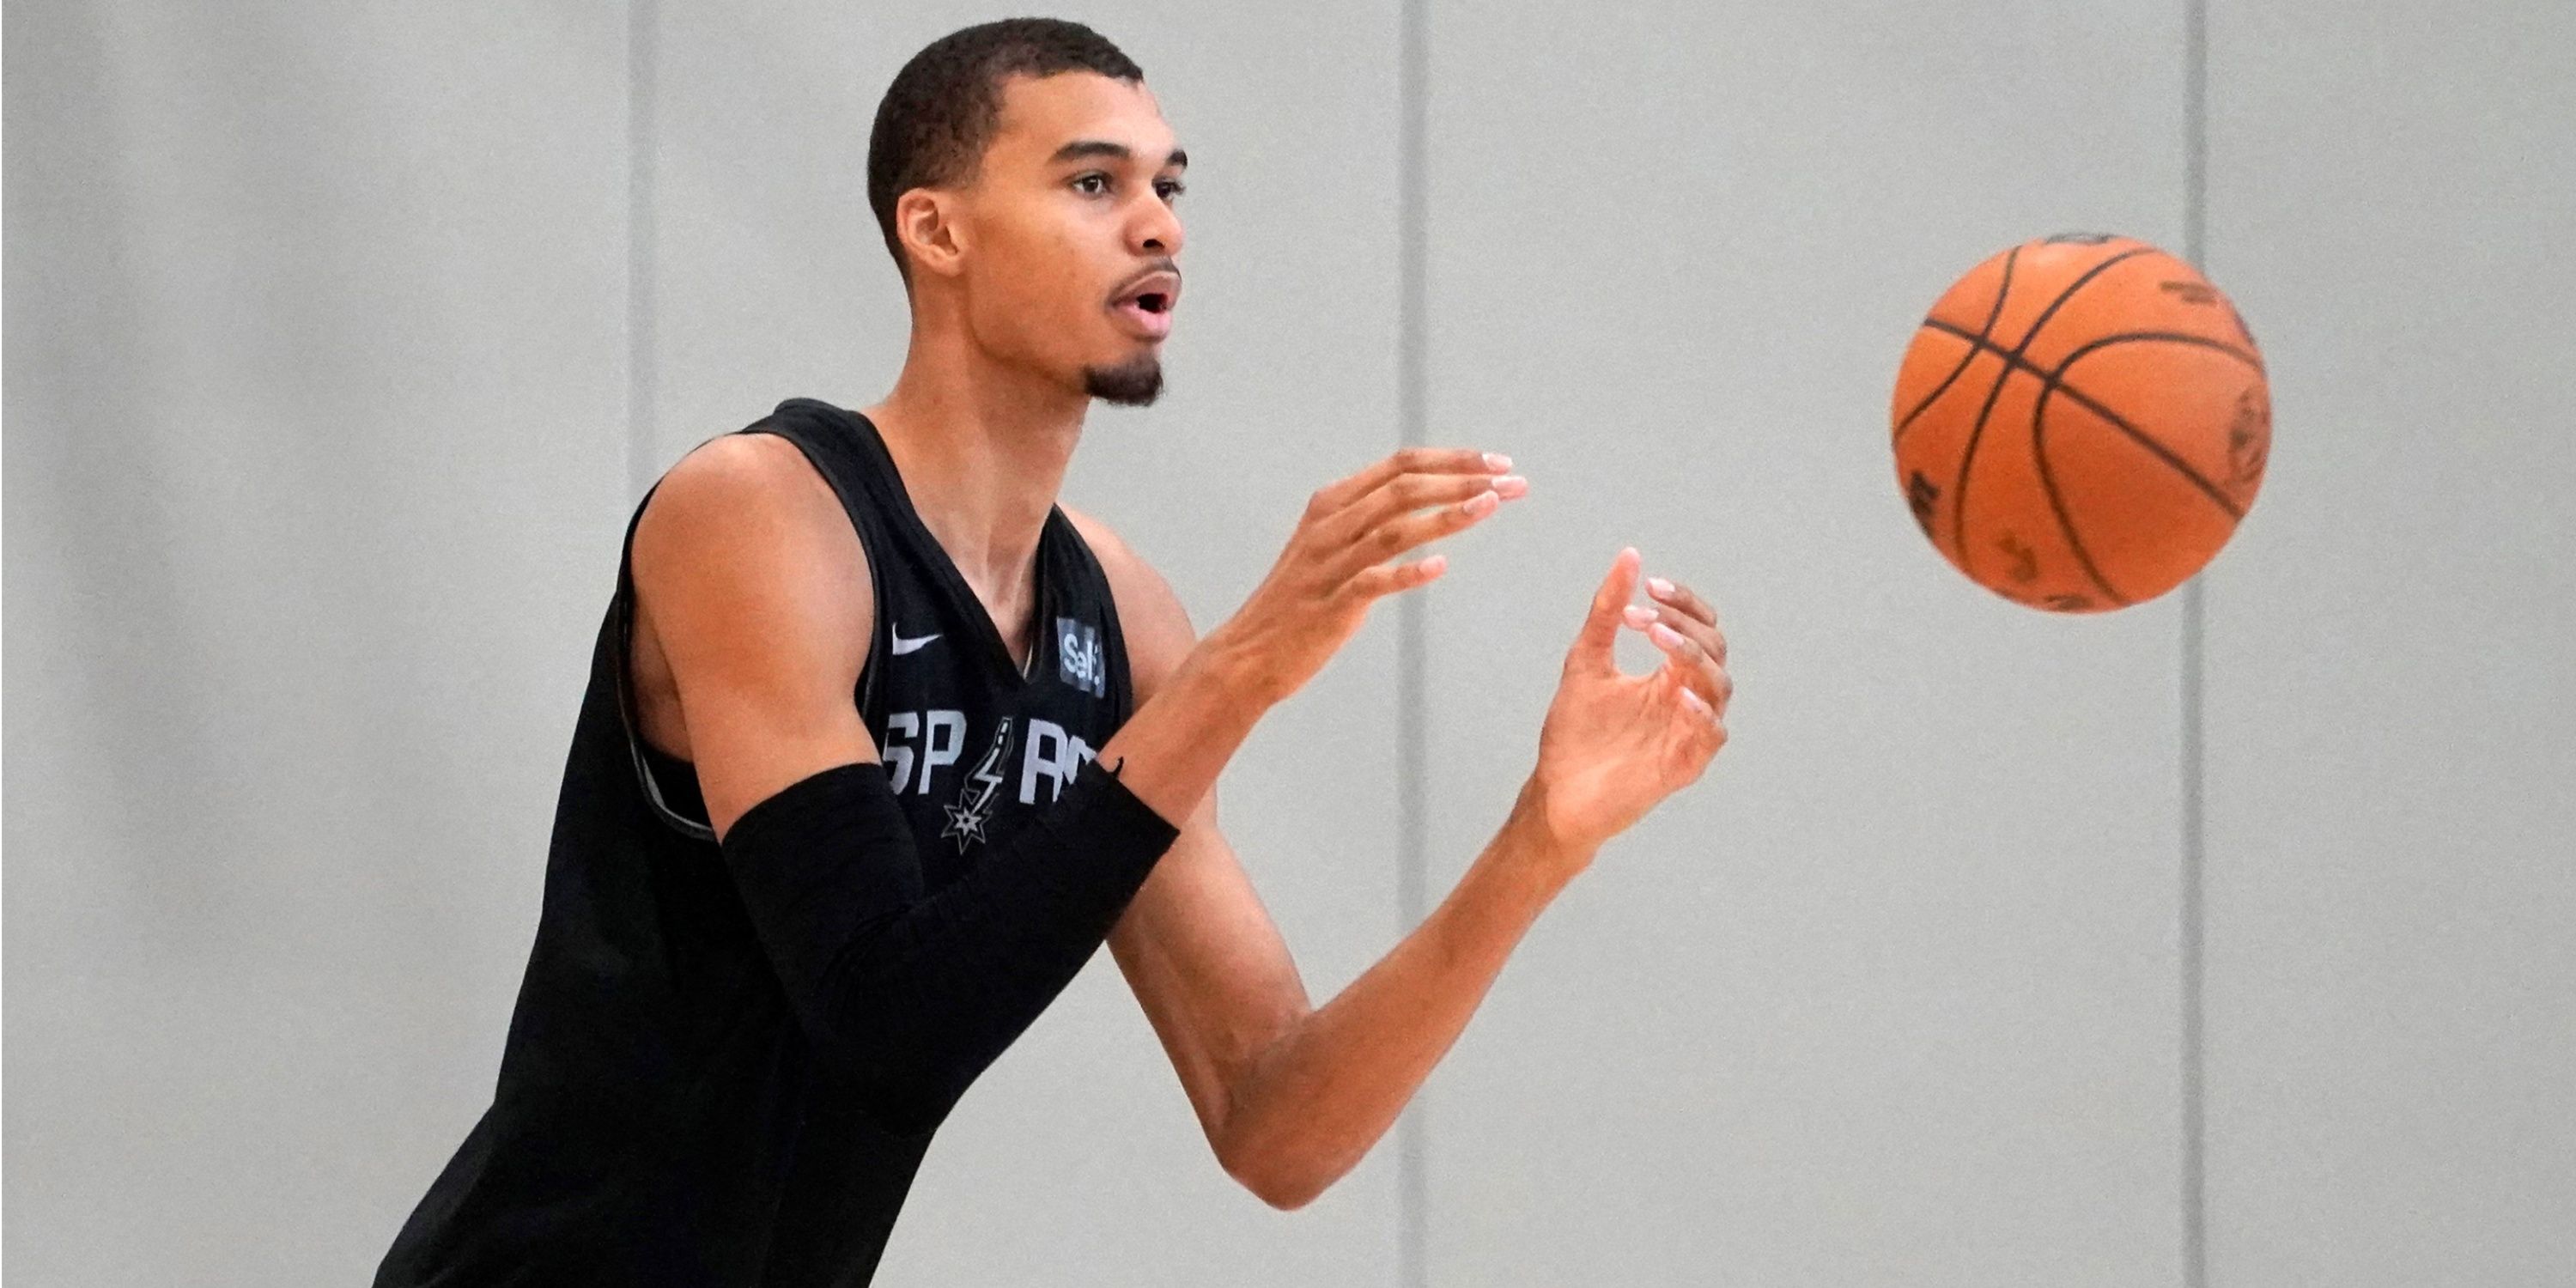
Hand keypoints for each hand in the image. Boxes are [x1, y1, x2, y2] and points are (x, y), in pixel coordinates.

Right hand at [1202, 446, 1524, 705]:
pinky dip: (1407, 573)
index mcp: (1332, 503)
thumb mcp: (1331, 544)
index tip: (1497, 462)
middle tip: (1510, 481)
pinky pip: (1371, 583)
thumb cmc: (1301, 600)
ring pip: (1393, 528)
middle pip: (1403, 488)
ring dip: (1446, 515)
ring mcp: (1329, 565)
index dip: (1452, 459)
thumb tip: (1426, 496)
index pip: (1400, 465)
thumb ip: (1372, 518)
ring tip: (1490, 506)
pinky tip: (1441, 567)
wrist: (1250, 653)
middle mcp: (1329, 526)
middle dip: (1462, 479)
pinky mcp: (1329, 606)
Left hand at [1518, 548, 1730, 860]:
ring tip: (1658, 638)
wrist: (1557, 792)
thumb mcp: (1587, 660)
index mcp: (1669, 674)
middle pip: (1714, 649)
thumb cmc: (1574, 733)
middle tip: (1647, 614)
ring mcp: (1689, 731)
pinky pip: (1712, 734)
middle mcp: (1686, 698)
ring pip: (1720, 685)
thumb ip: (1607, 612)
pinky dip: (1702, 711)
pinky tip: (1677, 692)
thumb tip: (1629, 556)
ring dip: (1692, 655)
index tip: (1651, 585)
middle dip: (1686, 624)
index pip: (1698, 627)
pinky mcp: (1686, 764)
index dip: (1684, 602)